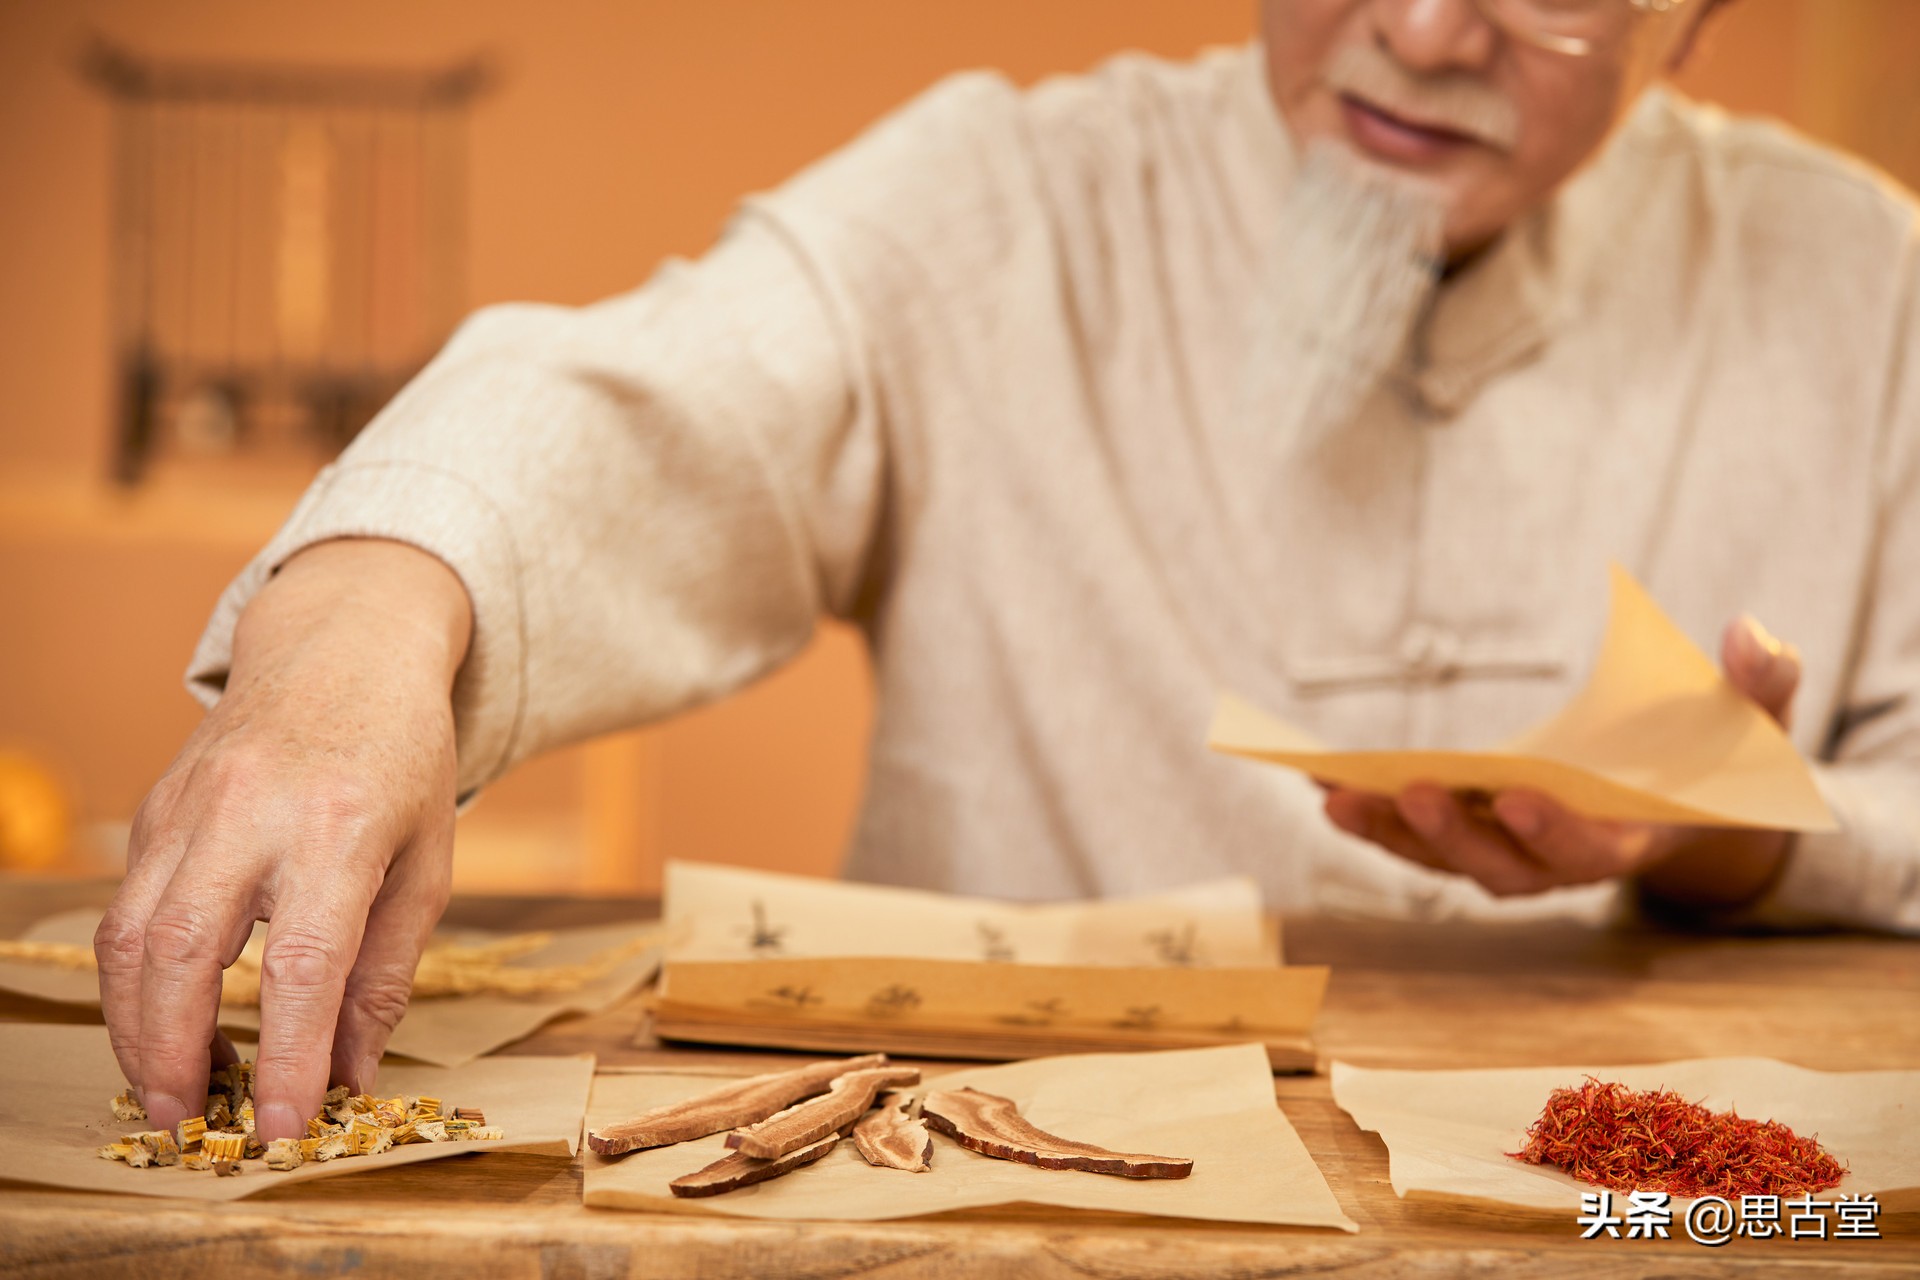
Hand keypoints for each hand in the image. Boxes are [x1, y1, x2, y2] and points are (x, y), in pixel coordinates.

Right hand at [94, 539, 471, 1141]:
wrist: (346, 647)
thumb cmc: (404, 758)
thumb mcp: (427, 861)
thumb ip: (386, 972)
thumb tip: (349, 1074)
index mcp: (341, 824)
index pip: (302, 963)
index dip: (286, 1054)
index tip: (283, 1124)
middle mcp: (253, 811)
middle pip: (184, 950)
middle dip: (175, 1052)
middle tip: (188, 1122)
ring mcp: (191, 804)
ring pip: (132, 934)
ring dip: (137, 1027)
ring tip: (167, 1090)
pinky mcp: (155, 807)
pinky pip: (127, 905)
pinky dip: (133, 977)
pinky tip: (159, 1020)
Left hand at [1322, 615, 1801, 905]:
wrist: (1685, 797)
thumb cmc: (1719, 752)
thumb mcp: (1757, 715)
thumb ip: (1764, 680)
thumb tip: (1752, 634)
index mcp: (1633, 840)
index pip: (1590, 850)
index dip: (1555, 828)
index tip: (1517, 792)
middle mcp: (1564, 864)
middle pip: (1501, 866)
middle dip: (1455, 832)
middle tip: (1414, 790)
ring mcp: (1514, 856)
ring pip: (1445, 860)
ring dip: (1391, 833)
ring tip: (1336, 795)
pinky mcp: (1475, 838)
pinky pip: (1415, 838)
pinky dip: (1372, 818)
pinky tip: (1319, 784)